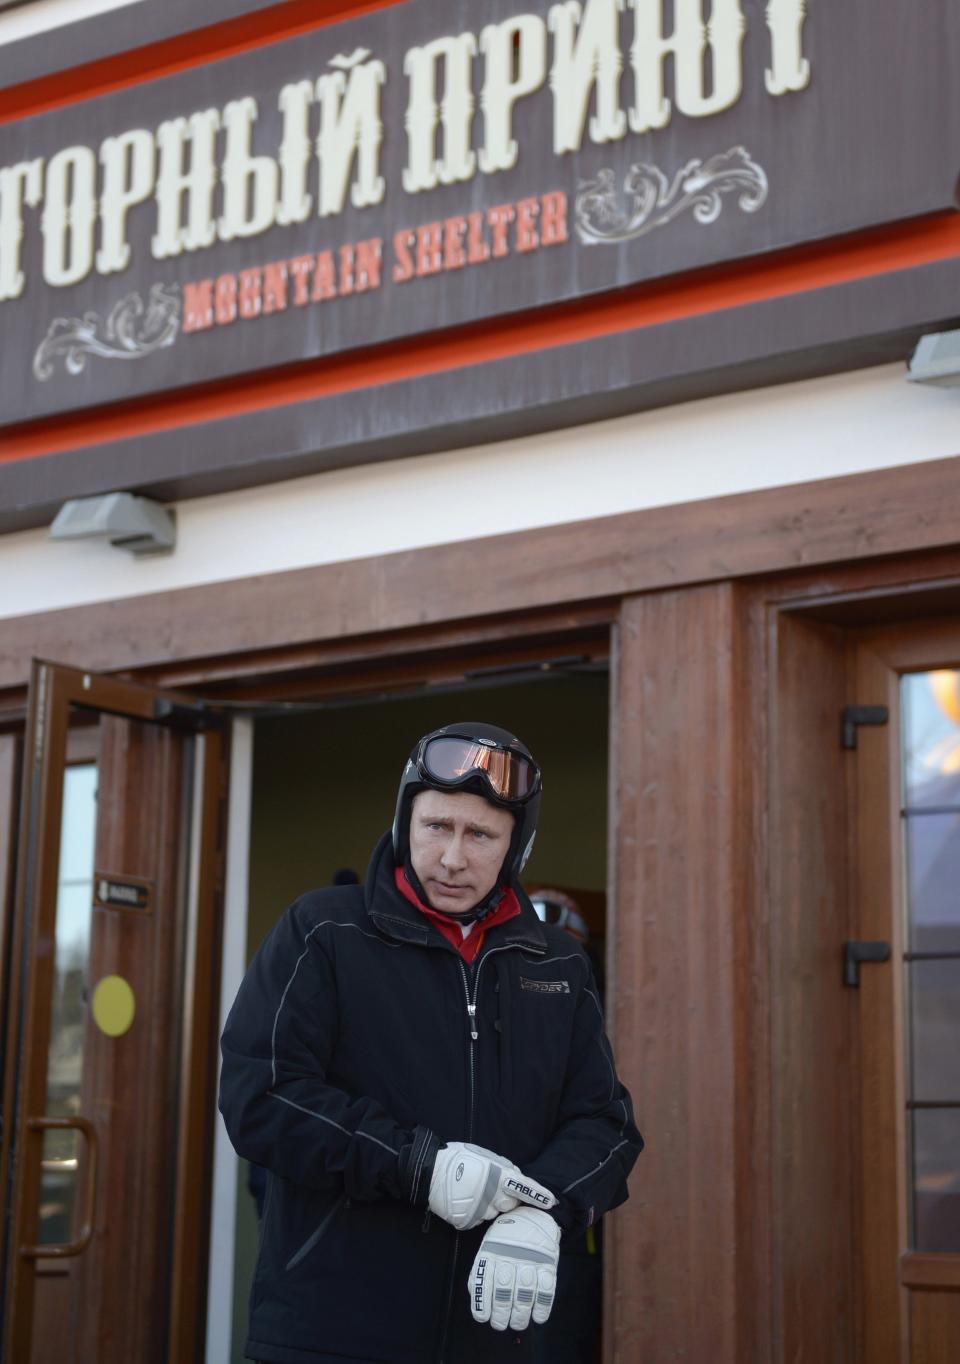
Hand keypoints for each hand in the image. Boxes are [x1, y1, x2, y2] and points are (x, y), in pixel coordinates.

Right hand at [427, 1142, 555, 1230]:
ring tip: (473, 1192)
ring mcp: (479, 1210)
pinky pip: (477, 1220)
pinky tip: (464, 1201)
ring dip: (488, 1205)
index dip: (539, 1196)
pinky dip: (474, 1212)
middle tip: (491, 1188)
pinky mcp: (467, 1221)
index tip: (552, 1202)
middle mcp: (491, 1195)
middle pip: (510, 1205)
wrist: (429, 1172)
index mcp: (497, 1175)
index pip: (524, 1188)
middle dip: (505, 1199)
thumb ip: (503, 1167)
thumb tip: (517, 1177)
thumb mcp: (483, 1154)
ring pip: (493, 1213)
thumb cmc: (458, 1158)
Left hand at [469, 1208, 560, 1331]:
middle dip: (502, 1314)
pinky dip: (542, 1307)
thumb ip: (483, 1270)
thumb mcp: (489, 1246)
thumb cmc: (506, 1237)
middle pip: (504, 1292)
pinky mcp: (547, 1263)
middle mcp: (509, 1257)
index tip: (484, 1318)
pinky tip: (538, 1317)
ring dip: (521, 1315)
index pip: (484, 1282)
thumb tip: (477, 1297)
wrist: (533, 1214)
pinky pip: (546, 1289)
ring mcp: (530, 1260)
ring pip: (524, 1294)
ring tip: (518, 1324)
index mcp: (492, 1252)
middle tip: (501, 1325)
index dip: (483, 1303)